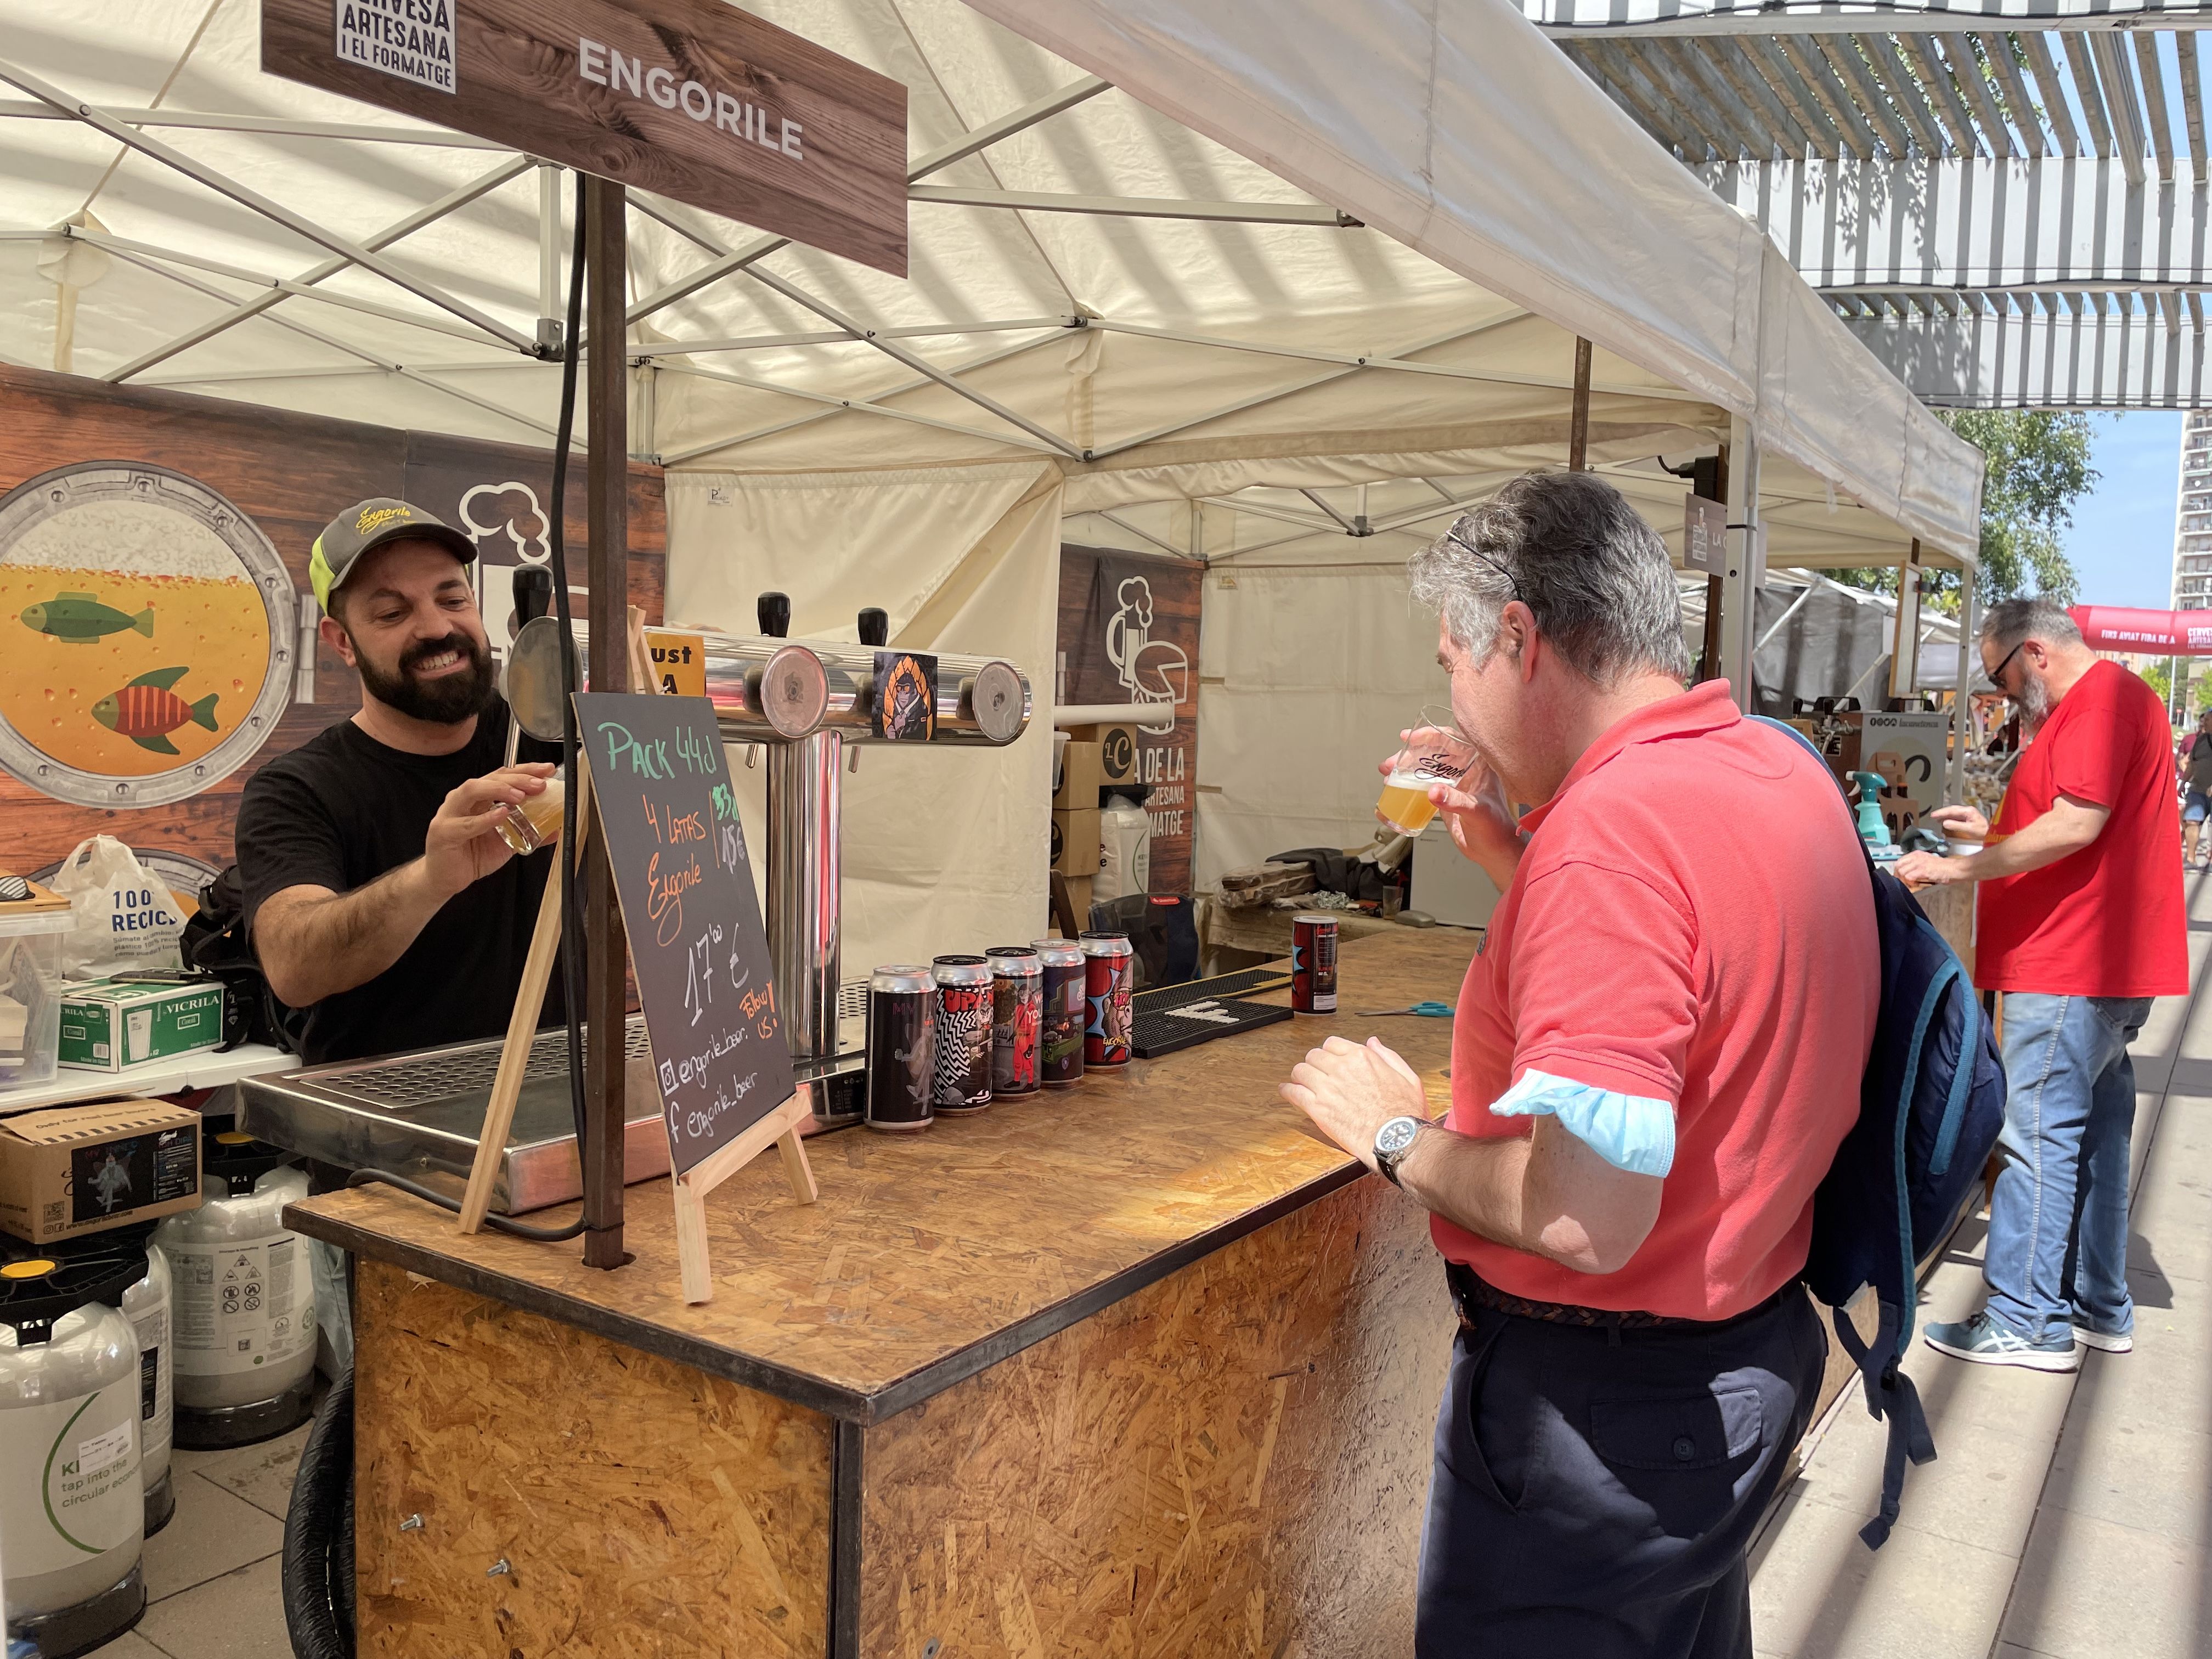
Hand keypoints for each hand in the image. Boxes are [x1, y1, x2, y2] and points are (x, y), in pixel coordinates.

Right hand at [421, 763, 554, 898]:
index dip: (525, 770)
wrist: (445, 878)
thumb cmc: (471, 855)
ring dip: (499, 790)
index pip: (502, 776)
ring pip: (472, 791)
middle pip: (489, 778)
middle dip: (517, 778)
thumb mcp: (506, 842)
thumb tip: (554, 829)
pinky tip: (501, 815)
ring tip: (520, 796)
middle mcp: (463, 800)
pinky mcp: (444, 833)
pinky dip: (485, 818)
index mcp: (478, 797)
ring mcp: (450, 814)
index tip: (546, 770)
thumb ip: (527, 833)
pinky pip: (466, 824)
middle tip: (539, 784)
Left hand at [1280, 1034, 1426, 1171]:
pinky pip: (1294, 1093)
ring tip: (1301, 1082)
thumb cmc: (1405, 1112)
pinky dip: (1287, 1091)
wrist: (1398, 1139)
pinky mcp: (1318, 1109)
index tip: (1329, 1060)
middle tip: (1314, 1073)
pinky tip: (1287, 1092)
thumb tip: (1372, 1042)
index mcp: (1362, 1057)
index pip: (1332, 1044)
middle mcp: (1342, 1068)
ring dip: (1300, 1076)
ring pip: (1300, 1071)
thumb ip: (1387, 1056)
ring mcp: (1328, 1088)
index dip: (1329, 1052)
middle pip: (1314, 1056)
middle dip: (1314, 1063)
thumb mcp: (1407, 1076)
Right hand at [1379, 729, 1521, 878]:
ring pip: (1426, 767)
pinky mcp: (1445, 796)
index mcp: (1479, 764)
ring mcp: (1454, 783)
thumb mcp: (1477, 812)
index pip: (1453, 740)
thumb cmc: (1496, 830)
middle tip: (1392, 763)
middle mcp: (1465, 770)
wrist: (1494, 851)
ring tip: (1388, 774)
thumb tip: (1434, 791)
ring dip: (1405, 768)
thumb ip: (1456, 801)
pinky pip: (1424, 783)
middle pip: (1434, 753)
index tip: (1411, 739)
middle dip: (1410, 755)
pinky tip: (1396, 787)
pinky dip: (1409, 783)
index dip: (1431, 735)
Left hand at [1893, 850, 1975, 887]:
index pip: (1900, 861)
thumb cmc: (1945, 868)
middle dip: (1898, 876)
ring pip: (1901, 871)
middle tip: (1903, 882)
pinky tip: (1916, 885)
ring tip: (1911, 884)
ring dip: (1904, 880)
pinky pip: (1908, 877)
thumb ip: (1917, 866)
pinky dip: (1909, 882)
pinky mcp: (1923, 870)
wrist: (1955, 869)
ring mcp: (1919, 863)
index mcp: (1917, 854)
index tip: (1901, 877)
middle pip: (1898, 865)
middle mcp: (1917, 857)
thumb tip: (1907, 873)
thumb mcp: (1927, 863)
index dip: (1898, 871)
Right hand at [1927, 804, 1988, 840]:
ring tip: (1937, 818)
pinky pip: (1956, 816)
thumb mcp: (1969, 829)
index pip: (1952, 810)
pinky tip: (1945, 821)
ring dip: (1945, 815)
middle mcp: (1968, 810)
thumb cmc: (1983, 832)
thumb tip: (1945, 823)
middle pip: (1952, 809)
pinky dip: (1949, 818)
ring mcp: (1968, 814)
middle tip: (1933, 816)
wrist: (1991, 834)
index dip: (1941, 812)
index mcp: (1968, 811)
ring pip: (1953, 812)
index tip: (1934, 815)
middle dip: (1942, 812)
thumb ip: (1956, 826)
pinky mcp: (1968, 818)